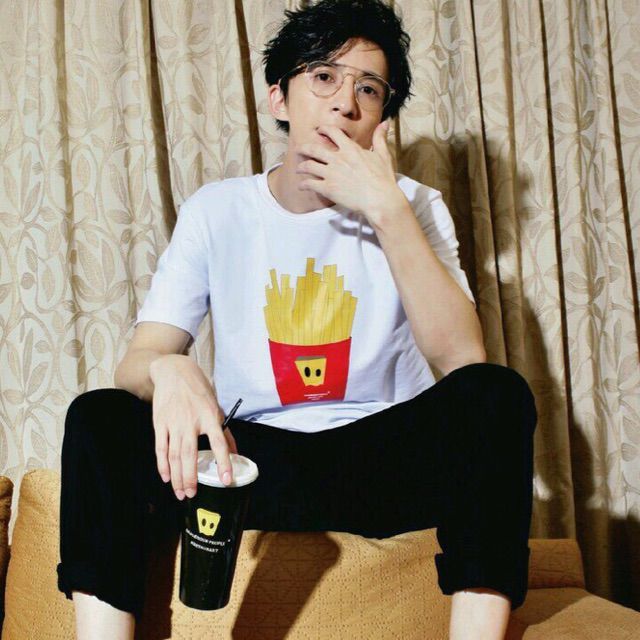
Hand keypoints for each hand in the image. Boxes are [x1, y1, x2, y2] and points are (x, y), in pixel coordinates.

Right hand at [149, 354, 237, 499]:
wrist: (174, 372)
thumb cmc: (198, 390)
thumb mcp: (216, 406)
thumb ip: (224, 431)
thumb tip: (236, 452)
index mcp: (209, 416)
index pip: (219, 442)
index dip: (223, 461)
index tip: (226, 479)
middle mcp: (191, 421)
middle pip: (190, 454)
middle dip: (190, 477)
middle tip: (192, 494)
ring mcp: (173, 422)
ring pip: (174, 455)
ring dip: (177, 476)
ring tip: (180, 492)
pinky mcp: (160, 423)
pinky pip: (160, 448)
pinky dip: (162, 465)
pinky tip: (167, 477)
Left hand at [295, 121, 406, 225]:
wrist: (380, 199)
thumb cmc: (383, 179)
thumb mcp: (383, 155)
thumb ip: (380, 138)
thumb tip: (384, 122)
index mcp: (350, 149)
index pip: (332, 132)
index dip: (323, 129)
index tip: (319, 130)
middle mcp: (338, 159)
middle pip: (314, 149)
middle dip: (304, 148)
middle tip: (299, 149)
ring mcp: (331, 174)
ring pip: (308, 166)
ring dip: (301, 167)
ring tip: (298, 169)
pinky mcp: (328, 188)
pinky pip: (310, 184)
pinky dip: (303, 184)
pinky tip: (301, 186)